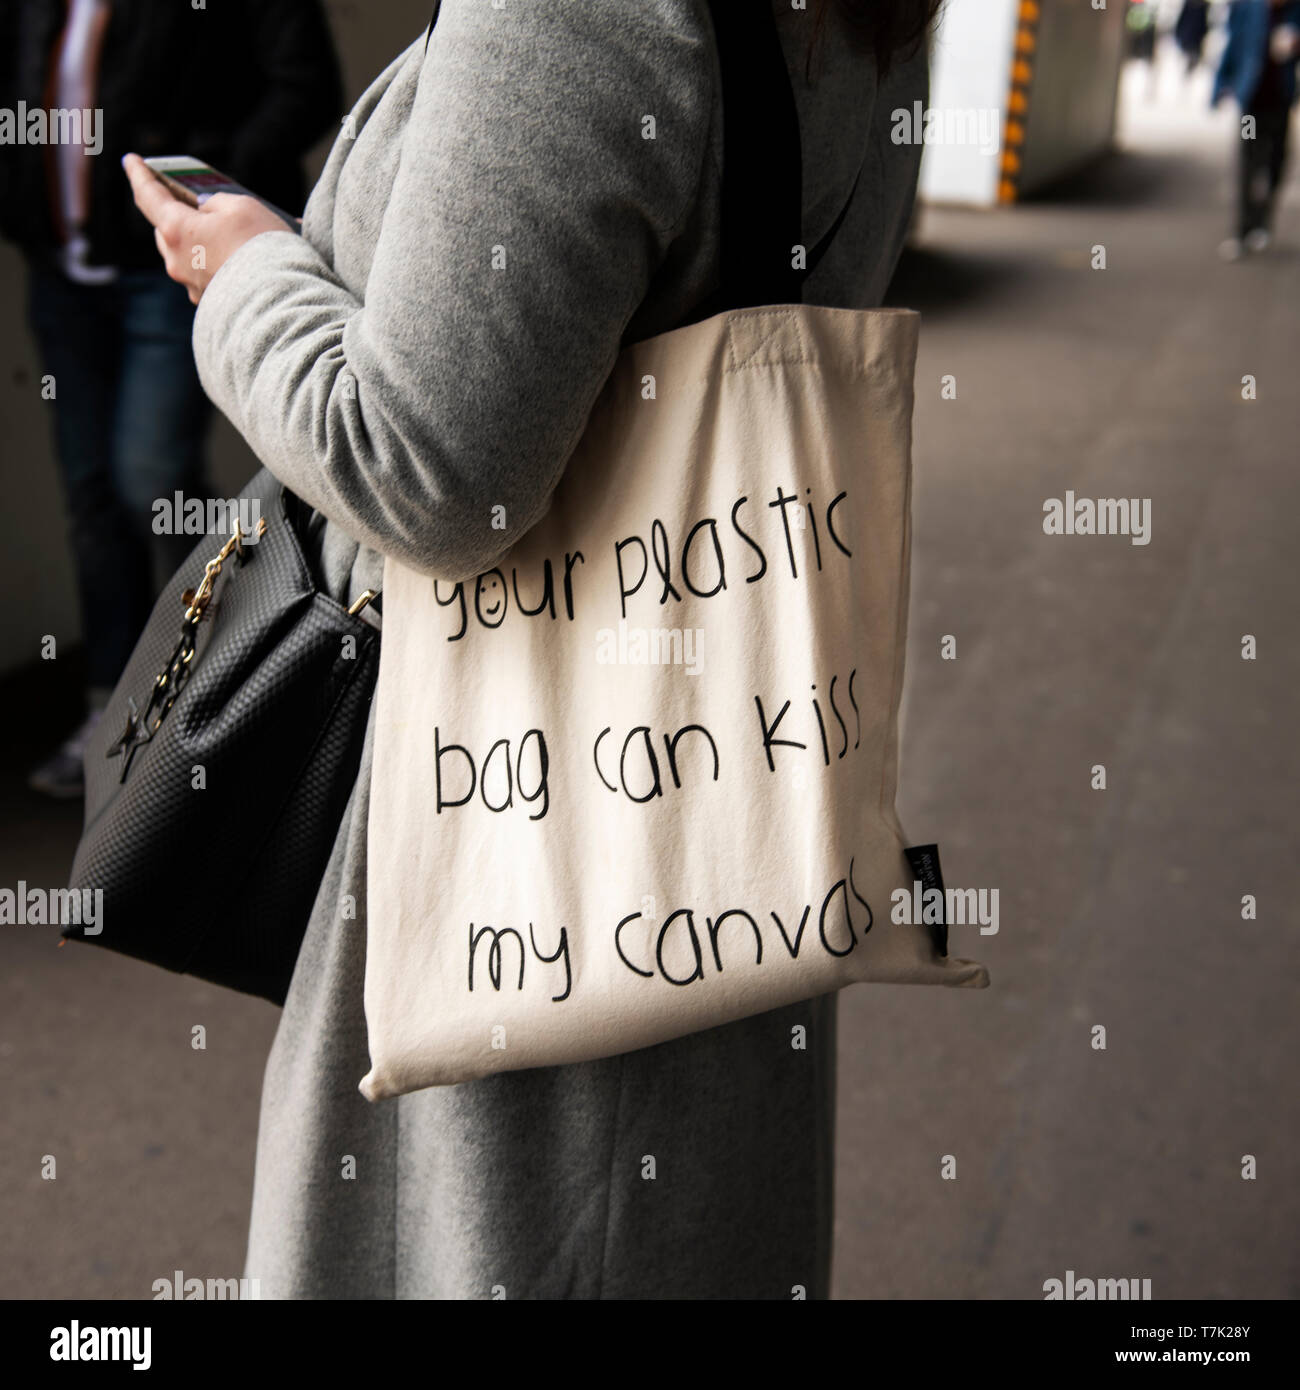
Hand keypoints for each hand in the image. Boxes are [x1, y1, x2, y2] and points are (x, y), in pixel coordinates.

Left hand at [123, 153, 289, 304]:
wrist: (283, 299)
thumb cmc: (261, 246)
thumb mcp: (241, 205)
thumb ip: (215, 202)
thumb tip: (206, 211)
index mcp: (176, 229)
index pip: (148, 195)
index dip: (139, 173)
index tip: (131, 160)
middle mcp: (176, 260)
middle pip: (166, 229)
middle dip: (175, 215)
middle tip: (190, 204)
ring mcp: (191, 285)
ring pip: (186, 255)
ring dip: (198, 243)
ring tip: (226, 237)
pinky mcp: (209, 303)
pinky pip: (206, 275)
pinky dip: (216, 264)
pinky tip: (239, 261)